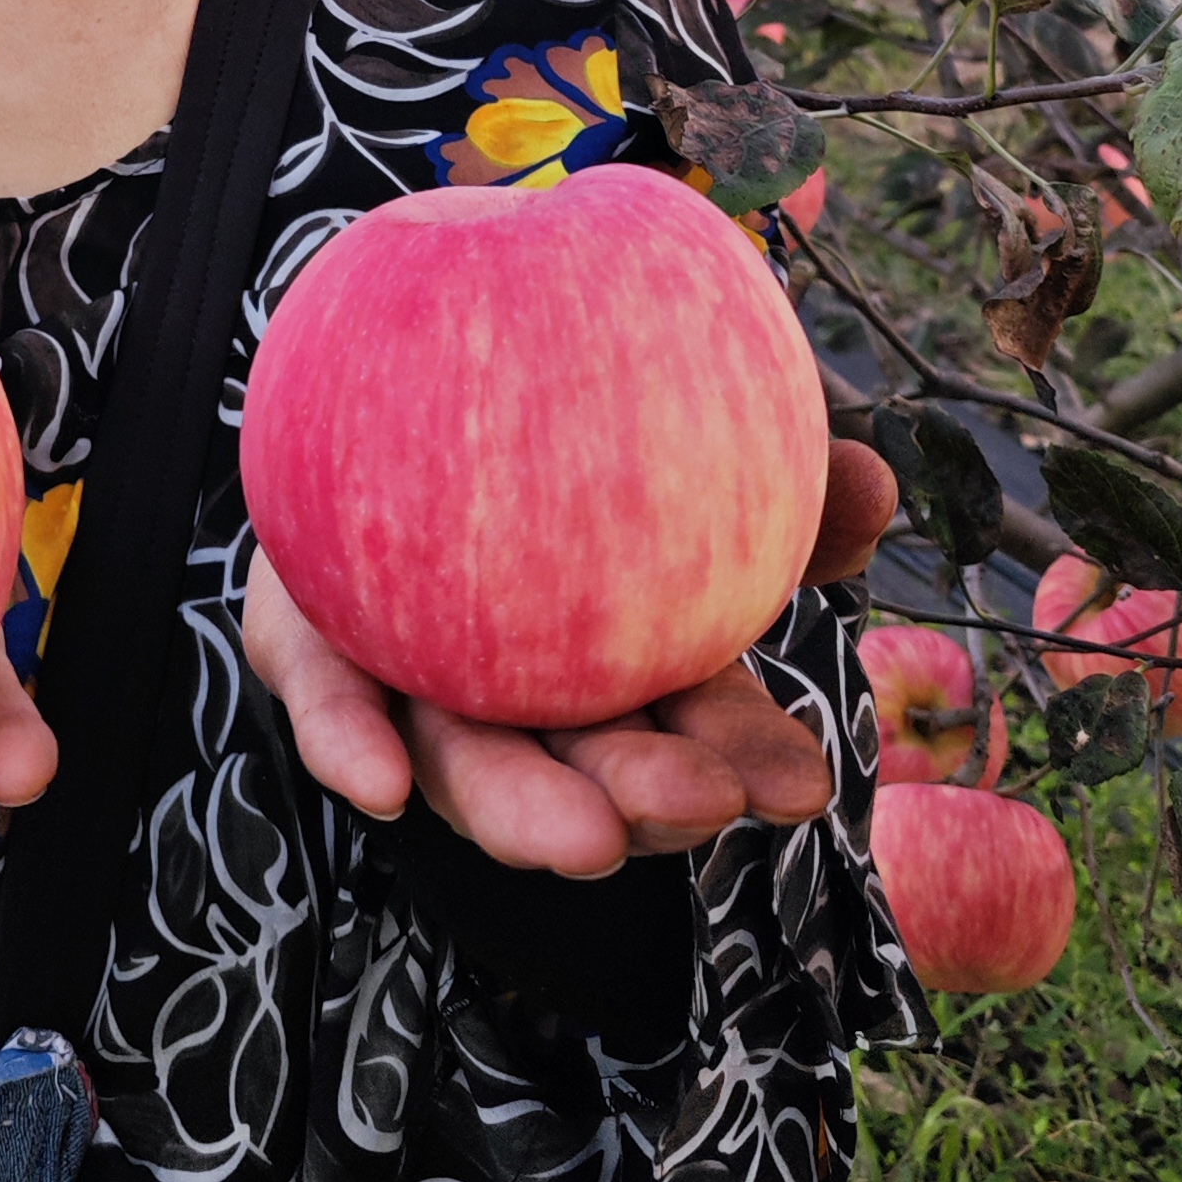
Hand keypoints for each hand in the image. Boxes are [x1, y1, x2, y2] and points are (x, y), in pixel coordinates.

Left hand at [238, 432, 899, 879]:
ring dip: (520, 809)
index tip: (803, 785)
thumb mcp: (669, 412)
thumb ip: (769, 458)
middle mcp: (513, 685)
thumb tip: (872, 481)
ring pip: (462, 763)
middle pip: (578, 766)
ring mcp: (409, 676)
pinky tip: (377, 782)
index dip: (744, 761)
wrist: (398, 349)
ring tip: (586, 833)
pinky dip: (350, 742)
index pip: (689, 724)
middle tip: (703, 801)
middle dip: (643, 799)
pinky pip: (325, 699)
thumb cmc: (564, 397)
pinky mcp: (309, 644)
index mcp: (612, 652)